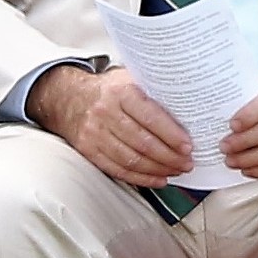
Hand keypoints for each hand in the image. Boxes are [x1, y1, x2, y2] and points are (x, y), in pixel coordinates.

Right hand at [32, 64, 192, 186]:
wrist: (69, 97)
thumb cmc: (108, 89)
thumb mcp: (129, 78)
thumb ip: (153, 88)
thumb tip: (188, 102)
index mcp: (121, 92)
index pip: (151, 117)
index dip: (172, 135)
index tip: (188, 146)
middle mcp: (106, 112)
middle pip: (143, 142)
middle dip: (170, 157)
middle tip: (187, 162)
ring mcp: (95, 133)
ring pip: (132, 159)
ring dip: (159, 169)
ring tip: (176, 170)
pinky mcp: (89, 150)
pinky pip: (118, 169)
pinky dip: (141, 178)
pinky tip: (157, 178)